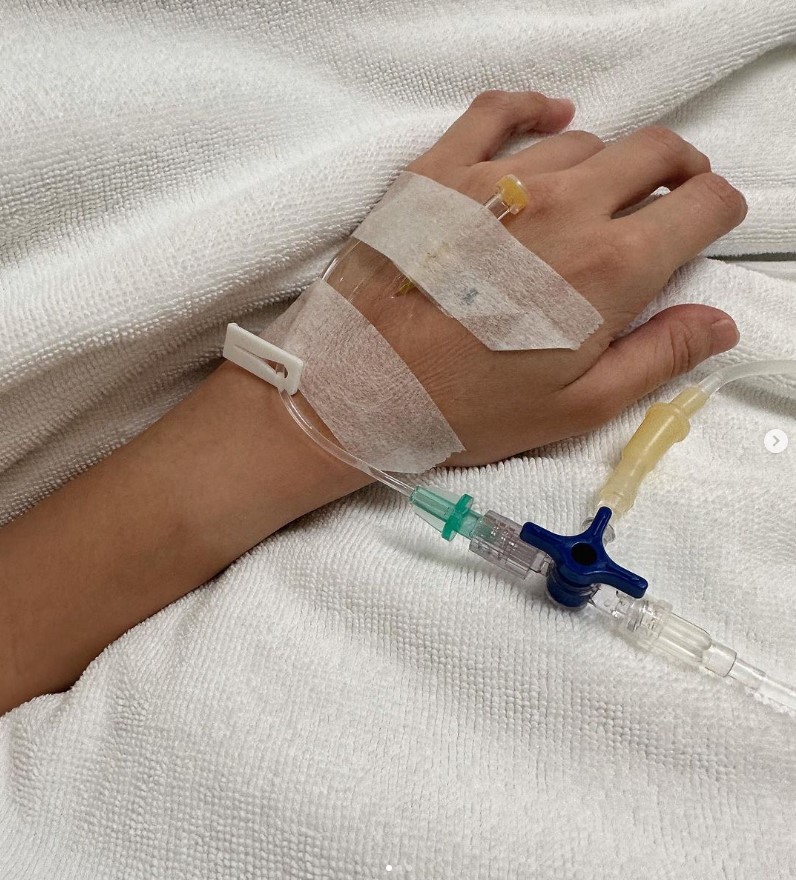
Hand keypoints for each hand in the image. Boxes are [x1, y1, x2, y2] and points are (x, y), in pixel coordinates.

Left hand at [337, 90, 743, 465]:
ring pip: (582, 141)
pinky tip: (550, 117)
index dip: (715, 212)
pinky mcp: (439, 171)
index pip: (700, 205)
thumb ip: (657, 357)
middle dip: (679, 172)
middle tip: (671, 199)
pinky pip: (499, 111)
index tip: (705, 227)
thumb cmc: (465, 411)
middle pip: (653, 154)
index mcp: (608, 268)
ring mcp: (497, 179)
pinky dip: (534, 107)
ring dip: (606, 164)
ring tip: (594, 198)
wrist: (354, 392)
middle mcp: (564, 206)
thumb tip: (720, 321)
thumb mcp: (574, 407)